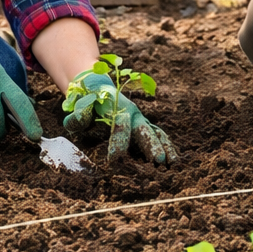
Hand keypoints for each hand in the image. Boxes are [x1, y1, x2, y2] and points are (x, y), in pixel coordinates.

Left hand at [62, 72, 176, 164]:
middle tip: (159, 161)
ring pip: (155, 133)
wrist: (97, 87)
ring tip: (172, 164)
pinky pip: (158, 135)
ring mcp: (140, 120)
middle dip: (151, 146)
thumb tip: (78, 120)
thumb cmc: (87, 101)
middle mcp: (132, 114)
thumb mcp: (79, 106)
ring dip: (164, 147)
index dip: (118, 142)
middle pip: (143, 130)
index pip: (119, 127)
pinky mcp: (143, 126)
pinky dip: (166, 146)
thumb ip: (78, 115)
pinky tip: (173, 161)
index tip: (114, 160)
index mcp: (116, 109)